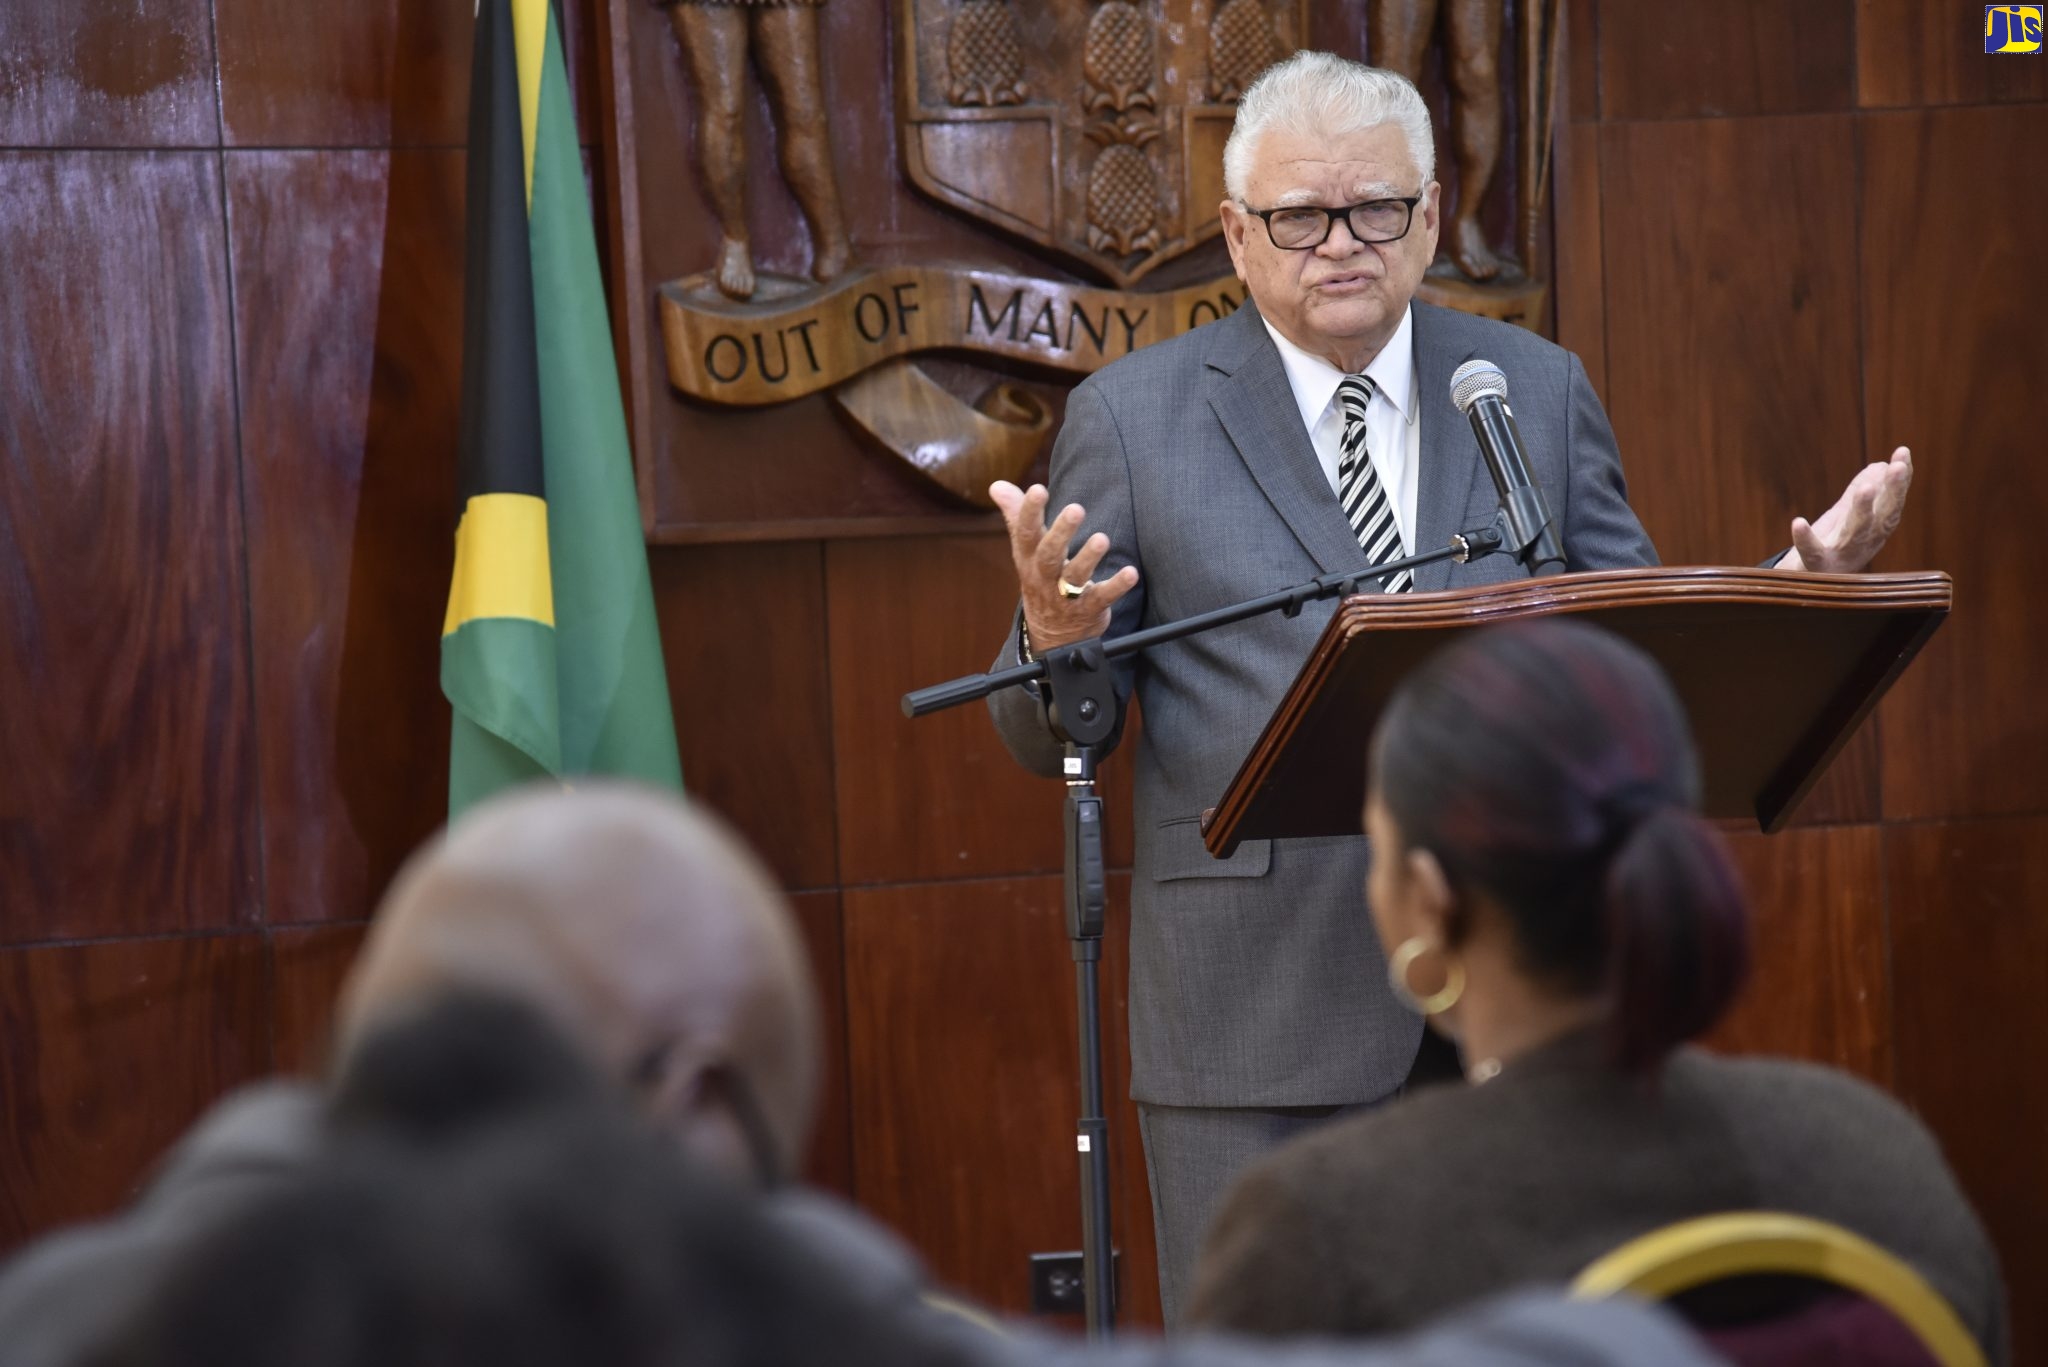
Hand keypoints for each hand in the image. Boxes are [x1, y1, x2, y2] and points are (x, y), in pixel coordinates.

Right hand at [991, 480, 1139, 653]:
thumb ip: (1016, 515)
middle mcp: (1044, 577)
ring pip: (1074, 578)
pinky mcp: (1088, 609)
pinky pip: (1102, 598)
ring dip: (1088, 558)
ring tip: (1102, 539)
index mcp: (1029, 558)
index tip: (1038, 488)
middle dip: (1061, 533)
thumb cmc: (1041, 578)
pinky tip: (1130, 573)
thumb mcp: (1026, 550)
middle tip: (1076, 509)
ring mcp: (1065, 596)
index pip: (1025, 533)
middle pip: (1049, 555)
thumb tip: (997, 485)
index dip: (1029, 511)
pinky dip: (1116, 586)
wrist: (1051, 634)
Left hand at [1780, 446, 1912, 573]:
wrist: (1809, 585)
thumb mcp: (1850, 516)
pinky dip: (1805, 539)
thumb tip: (1881, 464)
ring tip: (1865, 488)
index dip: (1900, 479)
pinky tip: (1798, 522)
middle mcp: (1865, 543)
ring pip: (1855, 533)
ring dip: (1862, 510)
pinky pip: (1811, 552)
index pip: (1894, 502)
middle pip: (1883, 517)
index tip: (1903, 452)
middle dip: (1891, 491)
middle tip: (1895, 467)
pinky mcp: (1817, 565)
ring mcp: (1842, 555)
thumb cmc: (1835, 546)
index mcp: (1876, 530)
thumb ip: (1862, 492)